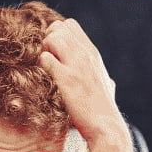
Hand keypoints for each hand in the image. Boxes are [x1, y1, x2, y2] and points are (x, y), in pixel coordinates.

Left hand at [38, 19, 123, 143]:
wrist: (105, 126)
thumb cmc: (104, 110)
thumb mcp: (108, 87)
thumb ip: (105, 79)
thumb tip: (110, 83)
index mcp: (93, 54)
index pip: (70, 25)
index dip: (58, 34)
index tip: (56, 52)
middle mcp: (86, 55)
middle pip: (58, 27)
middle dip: (48, 40)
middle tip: (49, 59)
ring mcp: (76, 65)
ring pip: (52, 38)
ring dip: (44, 50)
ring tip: (47, 67)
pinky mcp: (66, 79)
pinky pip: (45, 58)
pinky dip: (41, 66)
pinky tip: (47, 78)